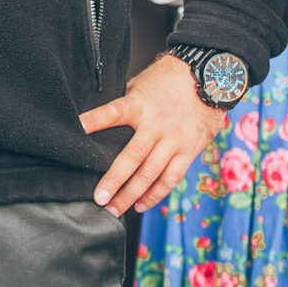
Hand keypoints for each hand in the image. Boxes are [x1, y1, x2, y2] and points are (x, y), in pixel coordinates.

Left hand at [80, 54, 229, 215]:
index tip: (77, 127)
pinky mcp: (189, 150)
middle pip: (133, 157)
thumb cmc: (168, 80)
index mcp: (140, 104)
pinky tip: (141, 205)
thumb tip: (99, 120)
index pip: (113, 112)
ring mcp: (174, 139)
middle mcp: (157, 125)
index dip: (94, 120)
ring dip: (132, 194)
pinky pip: (171, 177)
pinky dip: (156, 194)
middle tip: (99, 199)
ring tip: (114, 209)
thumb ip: (124, 103)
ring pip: (151, 173)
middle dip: (114, 180)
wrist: (209, 77)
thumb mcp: (141, 84)